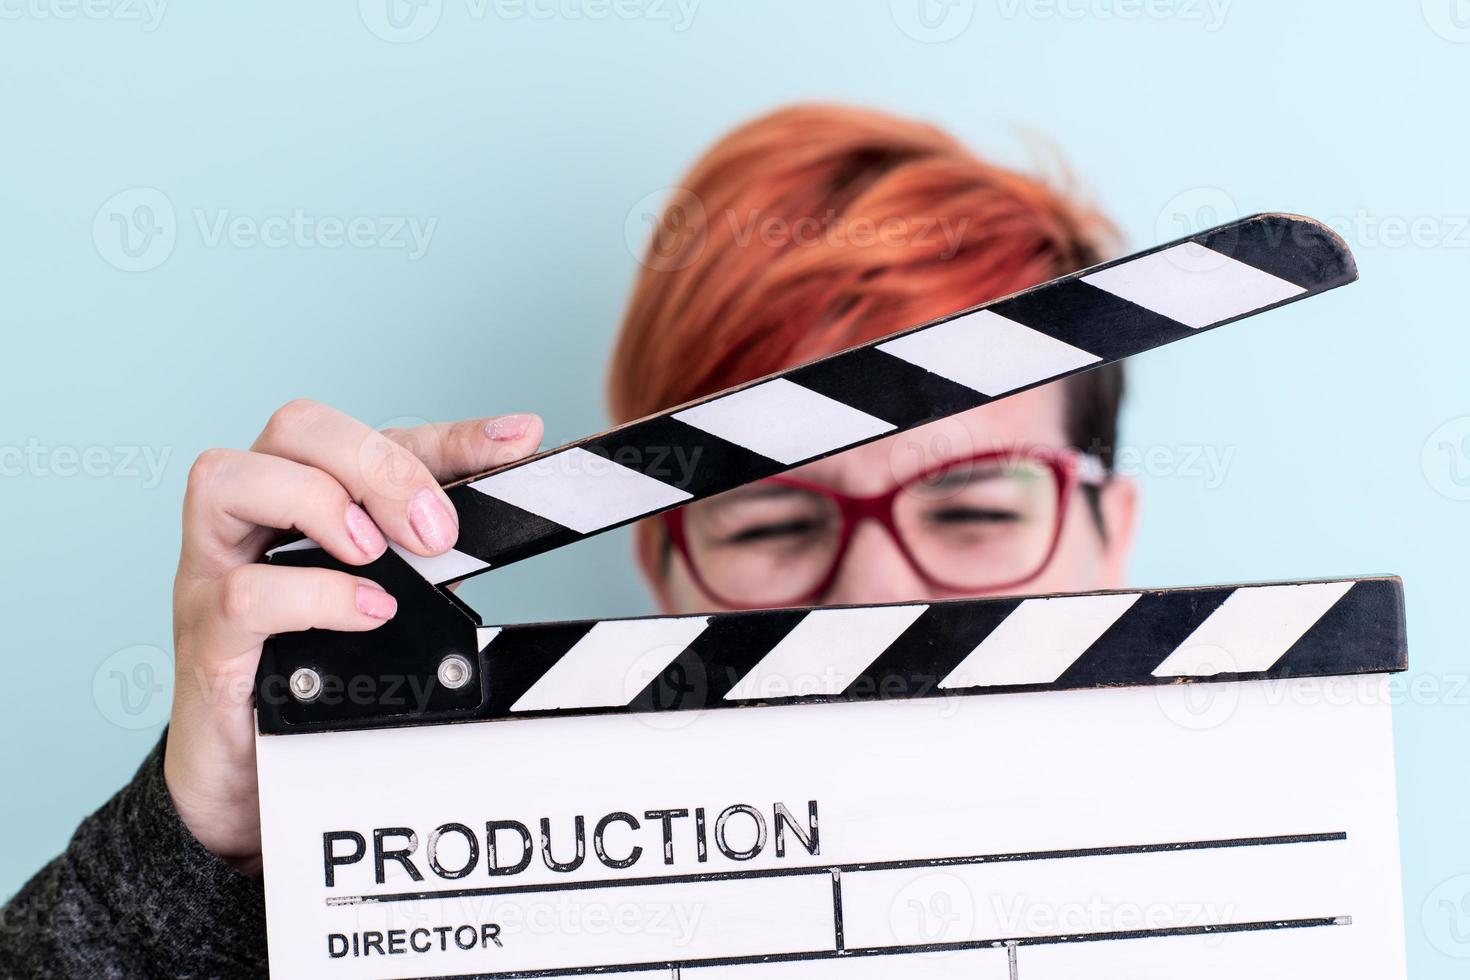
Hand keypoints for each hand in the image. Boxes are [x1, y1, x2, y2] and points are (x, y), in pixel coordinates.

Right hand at [163, 400, 541, 872]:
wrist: (246, 771)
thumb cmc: (315, 668)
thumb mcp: (384, 593)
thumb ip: (427, 545)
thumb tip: (509, 492)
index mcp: (304, 494)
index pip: (377, 433)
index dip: (452, 435)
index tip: (517, 440)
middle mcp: (249, 518)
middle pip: (295, 426)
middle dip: (379, 465)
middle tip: (434, 532)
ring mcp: (212, 572)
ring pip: (229, 478)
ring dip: (322, 504)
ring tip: (378, 556)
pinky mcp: (205, 640)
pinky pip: (243, 592)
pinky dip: (314, 593)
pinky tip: (367, 612)